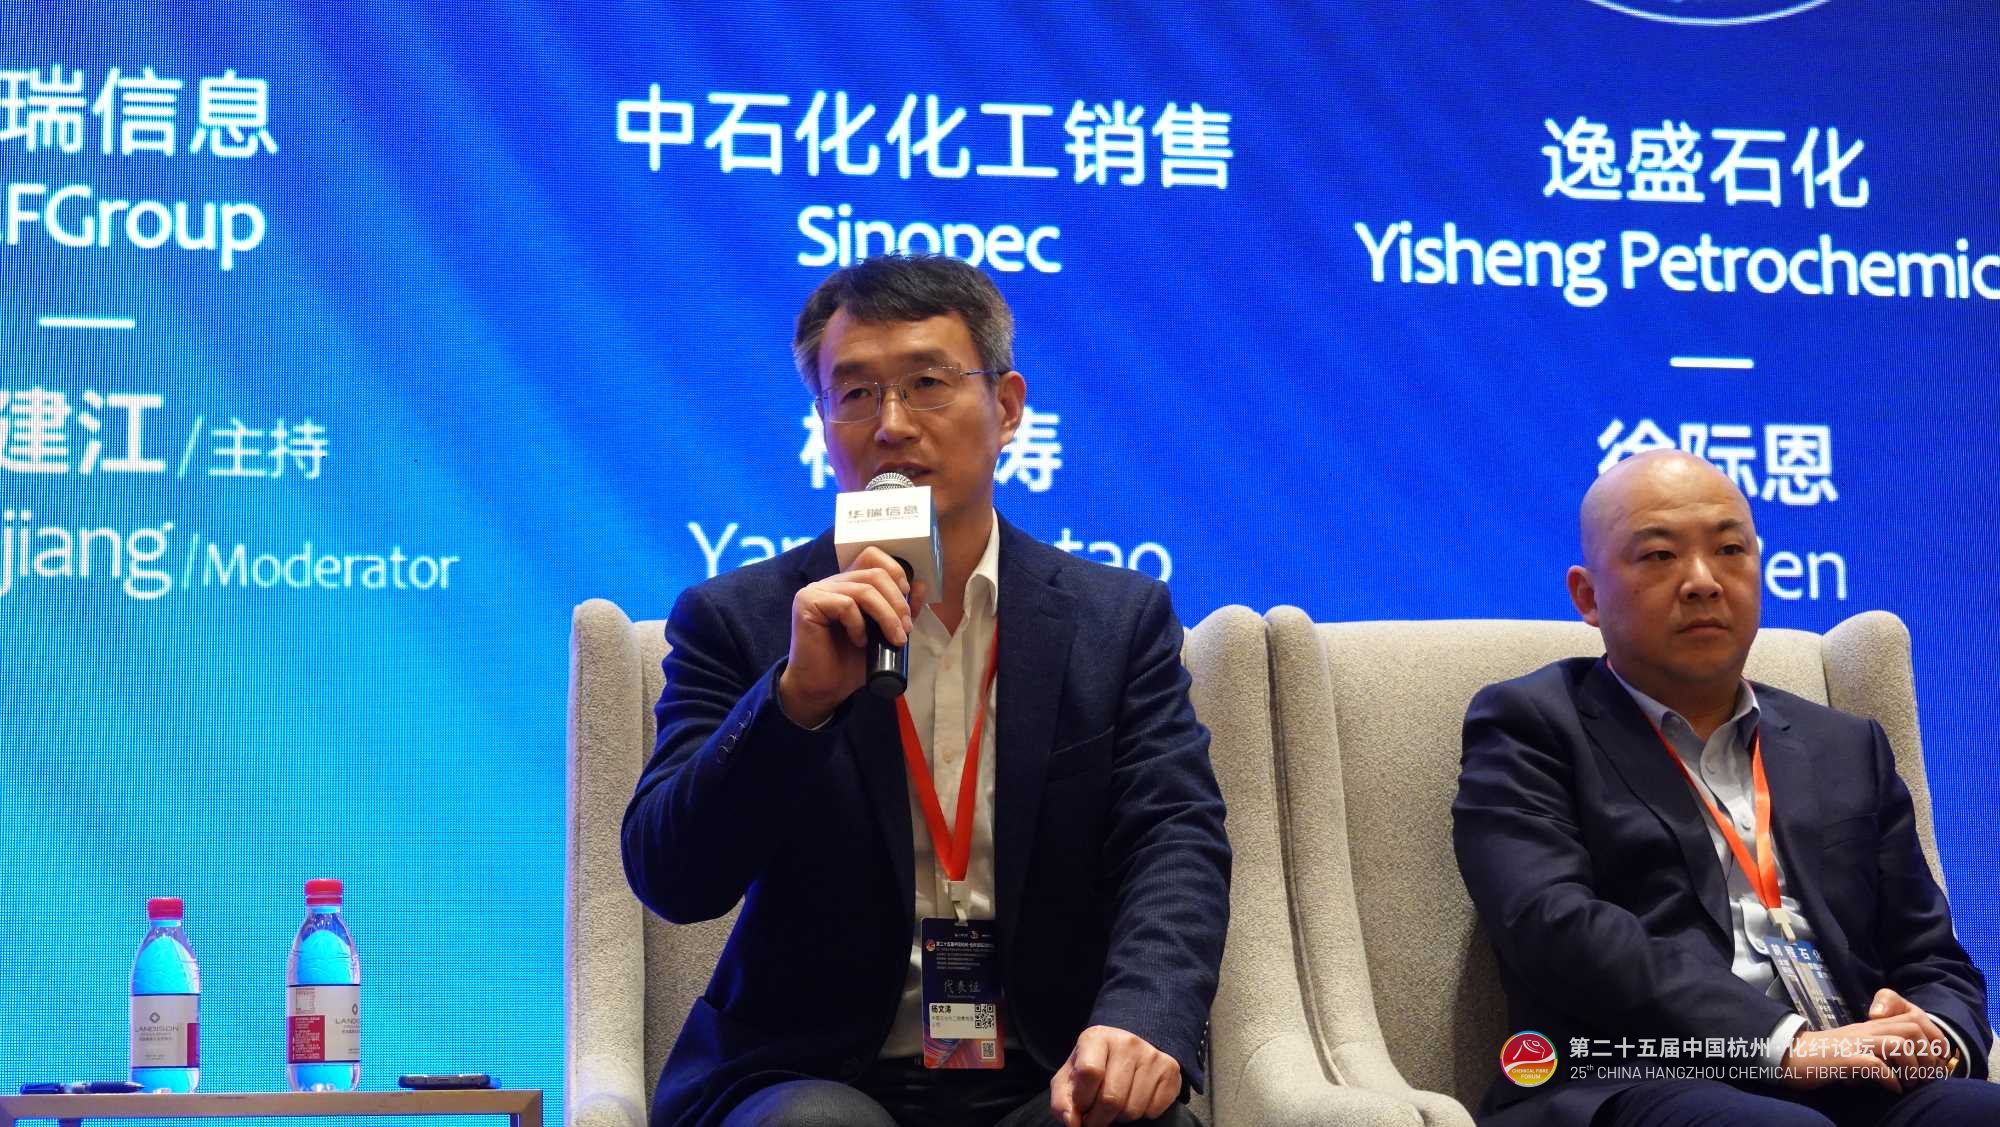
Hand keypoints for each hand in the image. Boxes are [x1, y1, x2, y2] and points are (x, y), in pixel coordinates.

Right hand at [776, 547, 922, 726]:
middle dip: (897, 602)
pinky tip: (860, 641)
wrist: (823, 689)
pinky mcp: (807, 602)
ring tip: (894, 639)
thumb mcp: (884, 634)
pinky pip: (845, 604)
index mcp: (848, 584)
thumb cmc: (850, 663)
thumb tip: (921, 585)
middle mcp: (831, 582)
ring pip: (864, 589)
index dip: (895, 572)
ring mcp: (817, 590)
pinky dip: (859, 624)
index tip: (907, 601)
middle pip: (874, 573)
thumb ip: (900, 611)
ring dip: (887, 616)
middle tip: (905, 630)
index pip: (872, 555)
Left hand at [1049, 1025, 1180, 1126]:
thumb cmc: (1094, 1066)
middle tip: (1097, 1117)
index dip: (1083, 1099)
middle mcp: (1127, 1041)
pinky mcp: (1170, 1070)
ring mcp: (1151, 1055)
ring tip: (1116, 1103)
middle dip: (1100, 1118)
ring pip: (1133, 1109)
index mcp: (1097, 1037)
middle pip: (1112, 1098)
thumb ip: (1062, 1101)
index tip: (1081, 1105)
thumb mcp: (1069, 1078)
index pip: (1089, 1073)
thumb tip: (1072, 1122)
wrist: (1128, 1050)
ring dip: (1120, 1116)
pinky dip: (1142, 1114)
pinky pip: (1153, 1110)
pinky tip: (1135, 1098)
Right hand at [1779, 993, 1952, 1093]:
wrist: (1786, 1055)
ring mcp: (1854, 1043)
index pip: (1913, 1018)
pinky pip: (1876, 1064)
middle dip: (1926, 1055)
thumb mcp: (1854, 1049)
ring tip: (1909, 1084)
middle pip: (1912, 1029)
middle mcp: (1865, 1030)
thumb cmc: (1820, 1057)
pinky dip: (1890, 1079)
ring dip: (1912, 1067)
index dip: (1932, 1038)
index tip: (1934, 1061)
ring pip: (1899, 1044)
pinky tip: (1891, 1089)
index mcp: (1869, 1027)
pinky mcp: (1843, 1058)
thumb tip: (1903, 1070)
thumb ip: (1876, 1051)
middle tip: (1924, 1077)